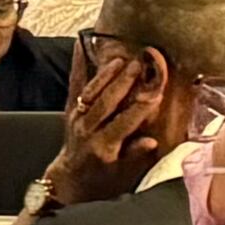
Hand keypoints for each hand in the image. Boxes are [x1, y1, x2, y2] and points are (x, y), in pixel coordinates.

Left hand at [51, 48, 172, 204]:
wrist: (69, 179)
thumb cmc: (101, 179)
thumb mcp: (122, 175)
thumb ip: (135, 155)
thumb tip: (151, 141)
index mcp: (103, 146)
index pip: (124, 122)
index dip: (140, 108)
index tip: (156, 93)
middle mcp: (87, 129)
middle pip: (105, 102)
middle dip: (122, 83)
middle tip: (138, 65)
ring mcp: (76, 117)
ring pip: (90, 92)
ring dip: (105, 74)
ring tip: (120, 58)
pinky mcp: (70, 109)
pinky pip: (74, 84)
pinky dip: (78, 65)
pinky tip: (81, 45)